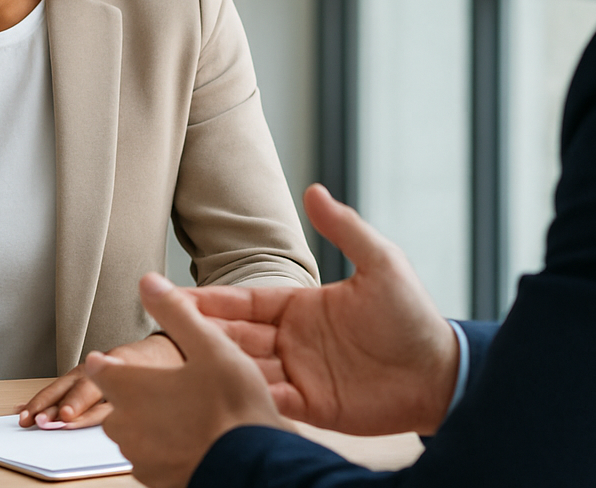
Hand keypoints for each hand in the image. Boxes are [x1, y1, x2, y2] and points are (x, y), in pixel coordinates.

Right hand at [18, 334, 183, 428]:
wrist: (166, 348)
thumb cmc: (165, 369)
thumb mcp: (156, 382)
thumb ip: (130, 402)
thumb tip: (111, 423)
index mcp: (121, 363)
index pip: (95, 388)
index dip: (79, 404)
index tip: (64, 417)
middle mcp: (103, 363)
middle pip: (73, 387)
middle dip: (52, 404)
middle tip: (36, 420)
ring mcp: (92, 367)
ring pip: (63, 385)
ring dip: (43, 402)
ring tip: (25, 417)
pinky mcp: (85, 374)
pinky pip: (62, 386)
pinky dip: (44, 397)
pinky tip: (28, 406)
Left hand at [87, 273, 287, 487]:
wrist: (250, 464)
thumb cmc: (231, 408)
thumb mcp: (209, 345)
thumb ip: (175, 311)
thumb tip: (150, 282)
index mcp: (131, 388)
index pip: (100, 369)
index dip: (110, 362)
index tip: (117, 361)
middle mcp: (126, 425)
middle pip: (115, 404)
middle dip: (133, 394)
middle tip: (164, 385)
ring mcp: (140, 456)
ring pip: (133, 432)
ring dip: (149, 422)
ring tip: (183, 412)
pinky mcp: (157, 479)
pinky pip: (151, 457)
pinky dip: (164, 446)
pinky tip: (191, 438)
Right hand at [185, 183, 458, 435]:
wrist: (439, 372)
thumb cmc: (412, 315)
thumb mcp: (381, 262)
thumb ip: (345, 228)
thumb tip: (314, 189)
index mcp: (301, 306)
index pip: (244, 300)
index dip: (208, 298)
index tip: (169, 292)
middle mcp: (293, 340)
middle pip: (234, 335)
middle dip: (197, 331)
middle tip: (157, 327)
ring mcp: (299, 374)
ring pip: (244, 368)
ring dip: (215, 365)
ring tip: (178, 364)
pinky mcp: (312, 406)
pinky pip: (271, 401)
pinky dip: (247, 396)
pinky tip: (222, 393)